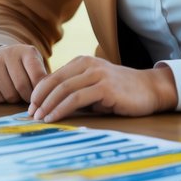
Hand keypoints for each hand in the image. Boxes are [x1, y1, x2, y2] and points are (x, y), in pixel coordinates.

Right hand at [0, 44, 48, 102]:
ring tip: (16, 94)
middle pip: (22, 86)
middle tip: (27, 98)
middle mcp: (9, 52)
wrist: (2, 56)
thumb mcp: (36, 67)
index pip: (38, 76)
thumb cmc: (24, 67)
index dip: (40, 91)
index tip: (39, 96)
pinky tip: (3, 93)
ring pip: (8, 93)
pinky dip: (0, 100)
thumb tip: (45, 100)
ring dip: (14, 100)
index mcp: (27, 51)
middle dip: (27, 98)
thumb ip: (42, 81)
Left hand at [28, 56, 176, 119]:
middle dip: (39, 99)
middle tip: (30, 114)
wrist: (150, 89)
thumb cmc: (121, 91)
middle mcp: (87, 65)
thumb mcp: (94, 86)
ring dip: (48, 105)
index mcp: (81, 62)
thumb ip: (76, 90)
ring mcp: (97, 75)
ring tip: (39, 118)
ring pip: (63, 90)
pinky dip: (61, 109)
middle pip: (54, 82)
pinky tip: (54, 118)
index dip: (39, 91)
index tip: (30, 107)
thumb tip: (49, 105)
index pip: (53, 76)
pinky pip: (76, 99)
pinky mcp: (105, 88)